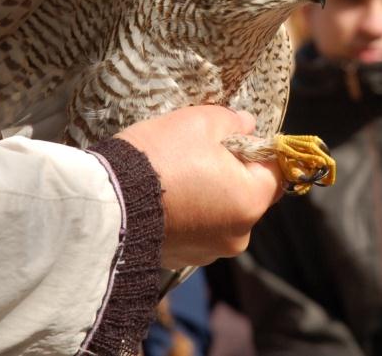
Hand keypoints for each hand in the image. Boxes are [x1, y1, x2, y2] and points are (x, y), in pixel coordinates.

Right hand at [116, 106, 282, 268]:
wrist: (105, 202)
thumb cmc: (160, 156)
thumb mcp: (202, 121)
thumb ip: (233, 122)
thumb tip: (248, 126)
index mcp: (251, 202)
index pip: (276, 172)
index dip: (260, 150)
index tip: (237, 136)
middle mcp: (237, 235)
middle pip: (247, 195)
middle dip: (230, 172)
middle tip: (200, 151)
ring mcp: (207, 252)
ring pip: (220, 213)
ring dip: (208, 194)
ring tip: (175, 173)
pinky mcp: (180, 259)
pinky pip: (195, 228)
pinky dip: (187, 212)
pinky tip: (164, 195)